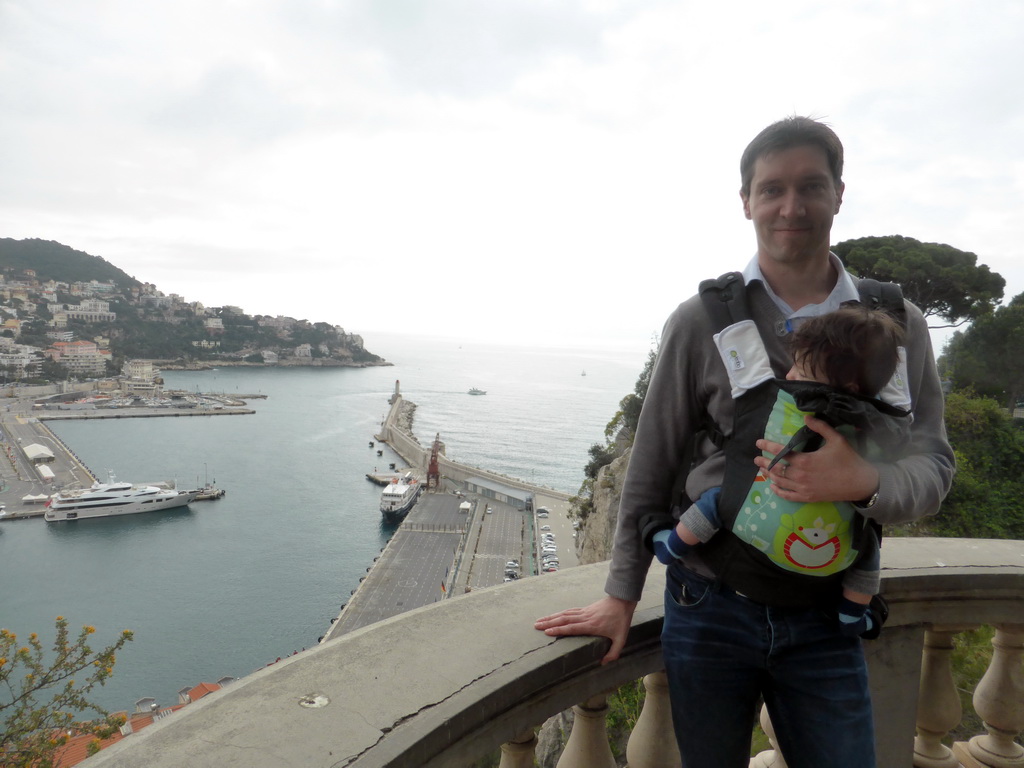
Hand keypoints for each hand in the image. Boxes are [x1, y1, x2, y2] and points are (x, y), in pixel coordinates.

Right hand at [534, 596, 637, 663]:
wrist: (622, 600)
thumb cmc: (621, 620)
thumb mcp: (621, 639)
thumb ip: (613, 653)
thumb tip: (602, 663)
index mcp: (591, 626)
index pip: (572, 628)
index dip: (559, 630)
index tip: (547, 632)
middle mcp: (585, 618)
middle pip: (564, 619)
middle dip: (549, 623)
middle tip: (536, 626)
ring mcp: (584, 612)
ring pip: (564, 614)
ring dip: (551, 617)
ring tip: (539, 620)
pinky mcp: (585, 609)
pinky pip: (569, 611)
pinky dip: (559, 613)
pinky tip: (553, 616)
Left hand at [754, 415, 878, 503]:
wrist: (860, 483)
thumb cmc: (848, 460)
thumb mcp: (836, 439)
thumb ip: (820, 427)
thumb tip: (806, 417)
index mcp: (805, 460)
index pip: (780, 452)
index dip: (767, 446)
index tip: (758, 442)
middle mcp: (800, 475)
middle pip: (776, 469)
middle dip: (764, 462)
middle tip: (756, 458)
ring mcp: (803, 488)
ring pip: (779, 482)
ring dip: (768, 475)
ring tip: (762, 469)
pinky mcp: (808, 497)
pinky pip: (788, 496)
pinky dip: (778, 491)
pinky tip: (772, 487)